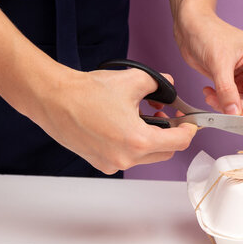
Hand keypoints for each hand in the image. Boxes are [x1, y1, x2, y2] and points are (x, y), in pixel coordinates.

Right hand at [31, 67, 196, 174]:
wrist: (53, 99)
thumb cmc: (86, 92)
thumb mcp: (132, 79)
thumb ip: (158, 83)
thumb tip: (168, 84)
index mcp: (139, 140)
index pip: (179, 143)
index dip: (189, 131)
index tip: (190, 123)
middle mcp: (127, 158)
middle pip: (165, 152)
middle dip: (170, 135)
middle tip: (164, 116)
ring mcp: (113, 164)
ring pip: (146, 156)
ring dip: (150, 140)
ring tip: (142, 118)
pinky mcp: (100, 163)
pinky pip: (127, 158)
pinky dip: (132, 145)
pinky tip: (124, 127)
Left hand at [174, 7, 242, 116]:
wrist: (190, 28)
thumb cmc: (207, 33)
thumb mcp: (219, 64)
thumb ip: (227, 91)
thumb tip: (234, 113)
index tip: (242, 116)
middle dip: (241, 107)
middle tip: (224, 111)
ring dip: (228, 105)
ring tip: (211, 98)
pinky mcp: (235, 80)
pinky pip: (233, 99)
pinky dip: (221, 101)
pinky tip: (209, 93)